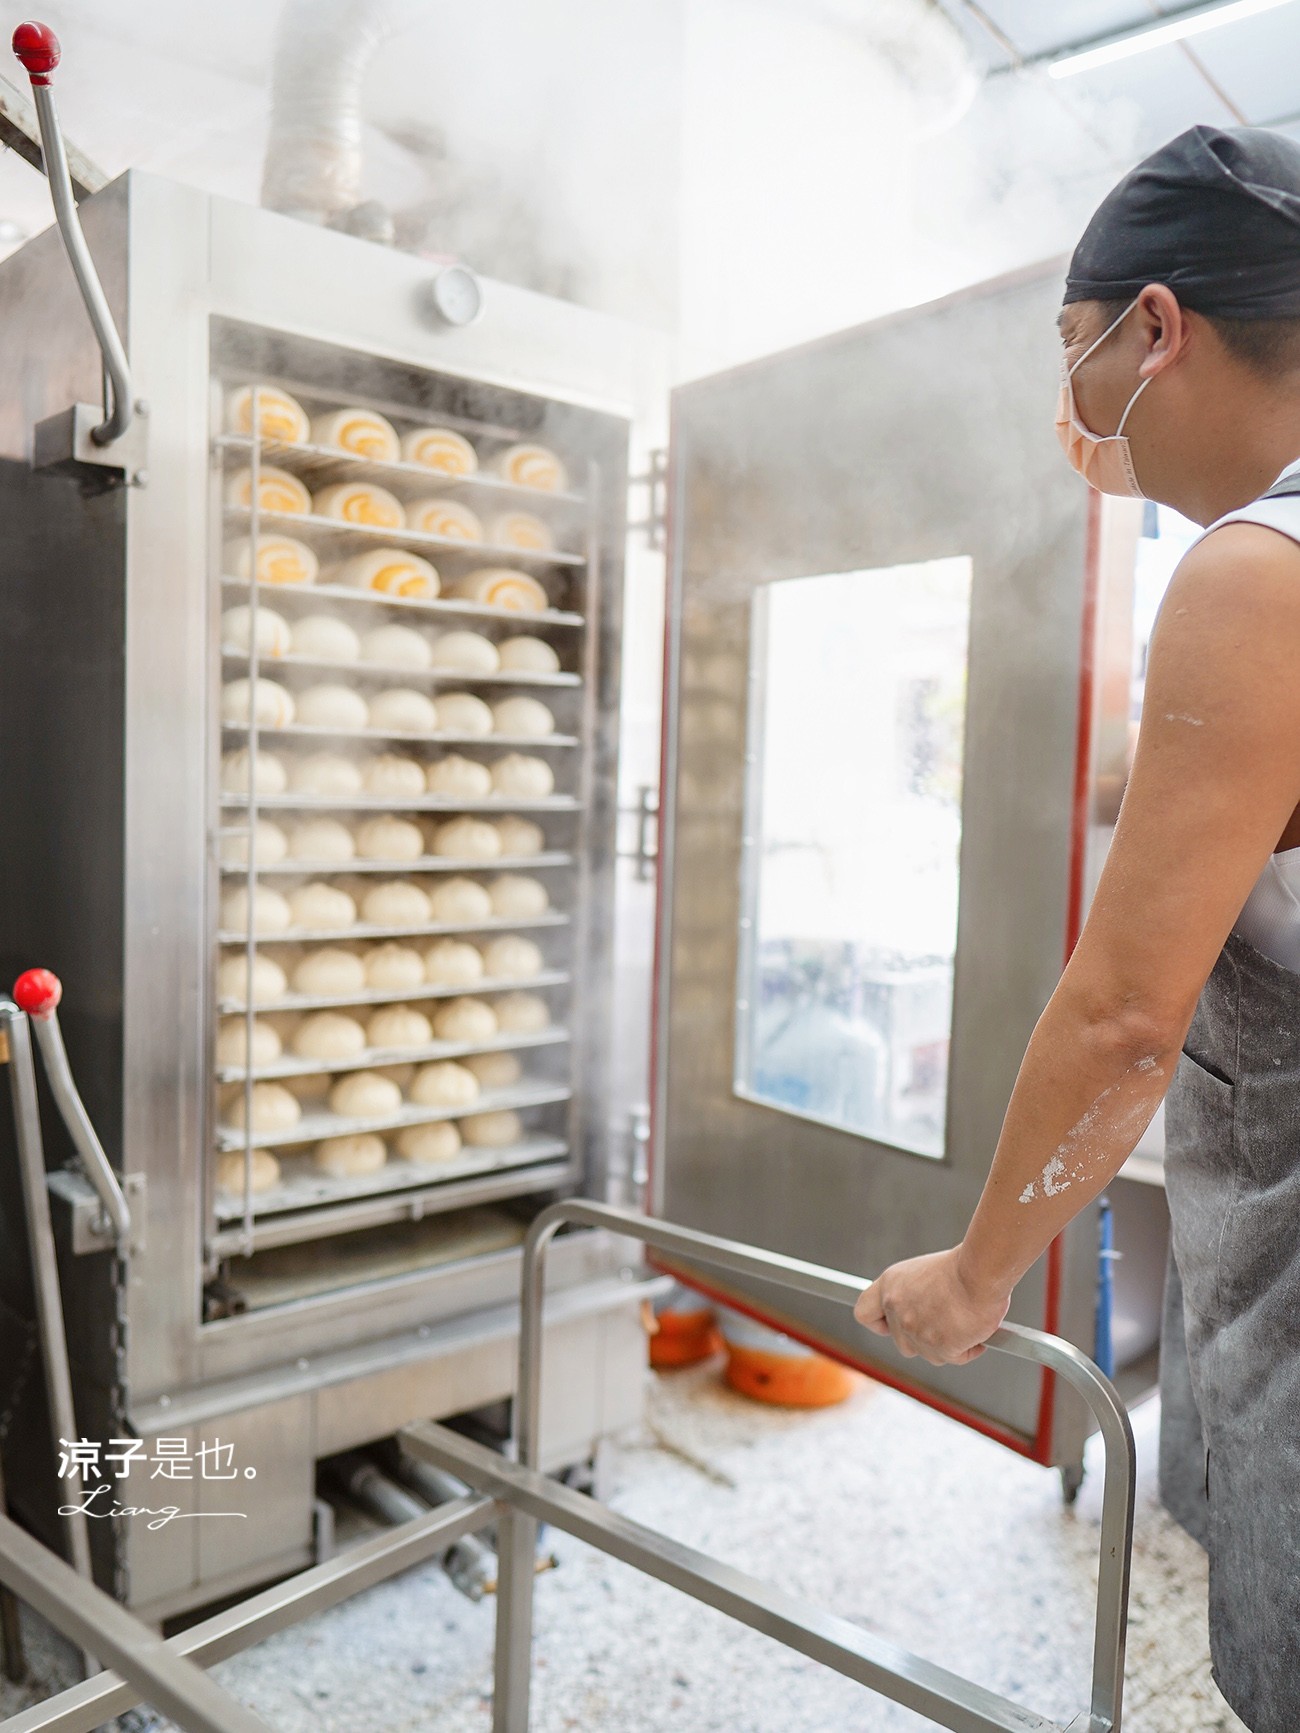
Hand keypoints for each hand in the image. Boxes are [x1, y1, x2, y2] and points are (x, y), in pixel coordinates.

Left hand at [853, 1247, 1010, 1365]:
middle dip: (924, 1339)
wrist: (981, 1270)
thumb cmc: (962, 1266)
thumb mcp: (925, 1273)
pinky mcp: (939, 1347)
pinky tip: (978, 1335)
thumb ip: (915, 1296)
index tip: (893, 1326)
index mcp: (890, 1285)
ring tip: (967, 1325)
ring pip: (930, 1354)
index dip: (879, 1324)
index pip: (864, 1313)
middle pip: (902, 1343)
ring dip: (948, 1345)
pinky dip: (968, 1350)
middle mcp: (897, 1309)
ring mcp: (915, 1330)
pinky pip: (954, 1357)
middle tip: (946, 1324)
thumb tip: (923, 1315)